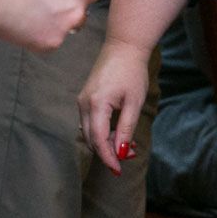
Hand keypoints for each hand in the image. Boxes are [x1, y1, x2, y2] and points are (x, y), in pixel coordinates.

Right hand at [79, 36, 149, 173]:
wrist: (124, 47)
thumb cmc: (132, 72)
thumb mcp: (134, 103)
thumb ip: (126, 129)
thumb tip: (122, 153)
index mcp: (96, 105)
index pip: (99, 140)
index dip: (108, 158)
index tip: (118, 171)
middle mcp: (84, 104)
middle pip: (91, 139)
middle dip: (108, 152)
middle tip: (128, 158)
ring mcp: (82, 100)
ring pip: (90, 132)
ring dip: (106, 143)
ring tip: (128, 146)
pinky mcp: (85, 98)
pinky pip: (91, 122)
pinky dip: (102, 132)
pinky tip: (118, 133)